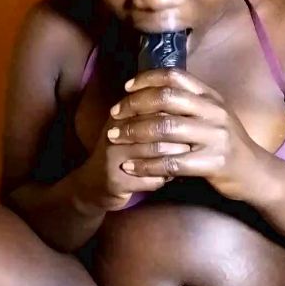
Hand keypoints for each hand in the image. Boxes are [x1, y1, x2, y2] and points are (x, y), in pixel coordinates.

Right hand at [74, 115, 189, 211]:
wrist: (92, 184)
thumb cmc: (120, 152)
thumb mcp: (130, 128)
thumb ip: (151, 114)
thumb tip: (185, 101)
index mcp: (121, 115)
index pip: (155, 105)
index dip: (177, 115)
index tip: (189, 123)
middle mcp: (115, 132)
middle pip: (157, 127)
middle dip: (180, 136)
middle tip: (192, 143)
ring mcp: (113, 157)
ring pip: (156, 153)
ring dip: (174, 158)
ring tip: (182, 161)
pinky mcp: (116, 181)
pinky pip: (151, 179)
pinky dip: (164, 179)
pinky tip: (167, 179)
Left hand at [108, 69, 264, 201]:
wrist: (256, 173)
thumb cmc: (226, 144)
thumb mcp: (213, 116)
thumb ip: (189, 102)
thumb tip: (152, 90)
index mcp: (211, 96)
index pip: (174, 76)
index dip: (146, 79)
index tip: (126, 89)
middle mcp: (214, 112)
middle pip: (165, 99)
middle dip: (134, 106)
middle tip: (114, 116)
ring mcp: (216, 137)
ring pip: (165, 129)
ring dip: (134, 133)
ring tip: (114, 138)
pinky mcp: (214, 162)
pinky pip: (171, 162)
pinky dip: (146, 165)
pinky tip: (131, 166)